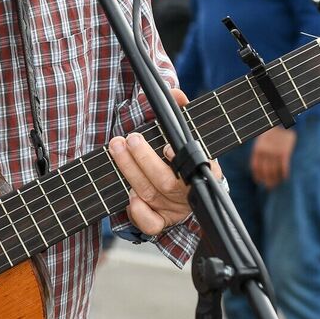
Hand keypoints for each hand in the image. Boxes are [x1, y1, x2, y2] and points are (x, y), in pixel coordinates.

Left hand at [108, 90, 215, 236]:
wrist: (186, 185)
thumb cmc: (182, 153)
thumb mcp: (185, 131)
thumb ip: (181, 111)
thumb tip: (176, 94)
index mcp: (202, 169)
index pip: (200, 168)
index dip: (180, 159)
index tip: (167, 146)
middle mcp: (189, 191)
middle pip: (166, 182)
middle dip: (144, 159)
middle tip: (130, 138)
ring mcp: (174, 208)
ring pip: (152, 195)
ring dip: (131, 172)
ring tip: (117, 148)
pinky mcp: (162, 221)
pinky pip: (151, 225)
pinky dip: (138, 213)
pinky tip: (129, 195)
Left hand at [250, 126, 296, 188]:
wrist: (283, 119)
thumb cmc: (274, 131)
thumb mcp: (264, 139)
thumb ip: (262, 150)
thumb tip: (262, 166)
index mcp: (258, 148)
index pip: (255, 167)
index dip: (258, 176)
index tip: (261, 182)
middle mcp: (265, 151)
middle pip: (265, 171)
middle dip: (268, 181)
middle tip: (270, 187)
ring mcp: (274, 152)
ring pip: (274, 171)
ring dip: (276, 179)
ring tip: (278, 183)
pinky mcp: (284, 152)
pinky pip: (284, 168)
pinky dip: (285, 174)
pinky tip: (285, 178)